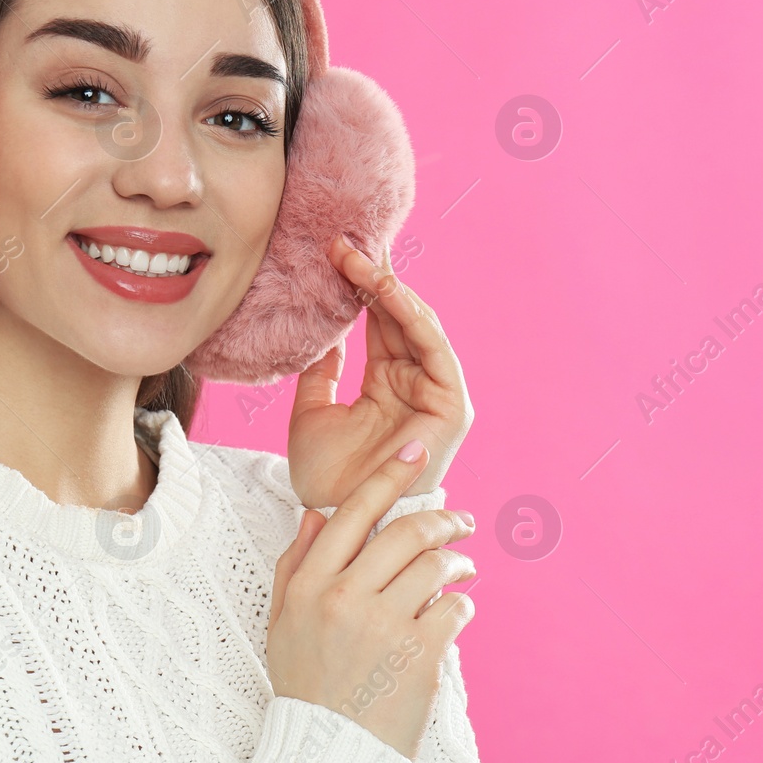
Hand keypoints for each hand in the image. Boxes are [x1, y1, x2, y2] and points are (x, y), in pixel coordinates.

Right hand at [267, 440, 477, 759]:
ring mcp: (384, 626)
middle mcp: (345, 598)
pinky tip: (455, 613)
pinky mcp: (419, 656)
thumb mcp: (282, 620)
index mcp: (310, 584)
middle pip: (405, 531)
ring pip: (436, 565)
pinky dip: (461, 606)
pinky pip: (454, 609)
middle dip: (443, 518)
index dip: (389, 474)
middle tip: (461, 520)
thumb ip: (296, 563)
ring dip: (458, 561)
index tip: (415, 452)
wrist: (327, 754)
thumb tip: (315, 513)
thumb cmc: (307, 684)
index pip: (353, 511)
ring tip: (464, 567)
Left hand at [287, 235, 472, 508]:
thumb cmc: (326, 479)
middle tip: (341, 242)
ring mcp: (434, 394)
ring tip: (357, 257)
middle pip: (396, 318)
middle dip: (370, 278)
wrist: (337, 520)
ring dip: (387, 289)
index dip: (356, 289)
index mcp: (384, 386)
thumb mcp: (312, 412)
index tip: (329, 255)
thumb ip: (321, 370)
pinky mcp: (451, 406)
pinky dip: (411, 315)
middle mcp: (413, 385)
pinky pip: (433, 349)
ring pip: (416, 326)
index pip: (376, 325)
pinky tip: (386, 288)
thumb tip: (321, 330)